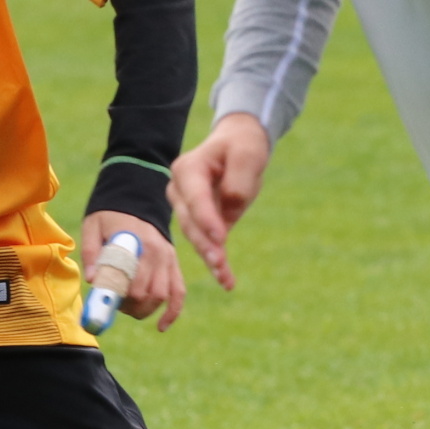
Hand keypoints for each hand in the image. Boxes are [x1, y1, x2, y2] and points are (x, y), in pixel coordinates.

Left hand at [77, 211, 186, 331]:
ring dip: (145, 310)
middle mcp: (158, 252)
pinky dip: (172, 312)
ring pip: (162, 296)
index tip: (105, 298)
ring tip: (128, 308)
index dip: (118, 296)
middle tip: (114, 302)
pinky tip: (161, 326)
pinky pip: (179, 293)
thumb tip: (93, 280)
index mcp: (138, 242)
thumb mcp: (93, 227)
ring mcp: (169, 260)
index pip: (132, 280)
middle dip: (129, 305)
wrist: (134, 202)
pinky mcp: (175, 266)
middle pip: (147, 293)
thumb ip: (92, 252)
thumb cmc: (109, 217)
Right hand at [168, 113, 271, 291]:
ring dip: (211, 258)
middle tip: (218, 262)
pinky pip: (209, 245)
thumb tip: (231, 202)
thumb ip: (239, 176)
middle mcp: (181, 191)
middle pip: (190, 222)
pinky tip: (228, 282)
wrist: (239, 147)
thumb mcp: (248, 153)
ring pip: (196, 238)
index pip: (195, 198)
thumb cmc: (243, 147)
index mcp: (187, 170)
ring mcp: (188, 209)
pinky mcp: (202, 224)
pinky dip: (218, 264)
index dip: (206, 218)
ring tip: (224, 277)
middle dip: (205, 243)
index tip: (221, 236)